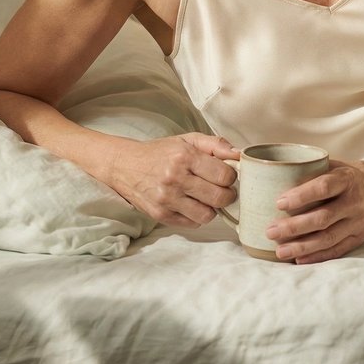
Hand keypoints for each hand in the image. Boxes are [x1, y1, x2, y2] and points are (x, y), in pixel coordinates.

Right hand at [100, 133, 237, 227]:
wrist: (124, 165)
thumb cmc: (160, 152)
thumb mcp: (187, 140)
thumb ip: (215, 144)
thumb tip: (239, 154)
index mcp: (184, 157)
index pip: (224, 176)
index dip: (231, 177)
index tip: (227, 175)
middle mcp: (175, 179)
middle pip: (219, 197)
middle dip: (227, 195)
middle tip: (223, 190)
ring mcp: (166, 199)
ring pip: (207, 215)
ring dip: (212, 208)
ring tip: (207, 198)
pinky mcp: (160, 215)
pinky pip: (192, 223)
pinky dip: (197, 216)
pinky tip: (191, 204)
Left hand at [264, 159, 363, 263]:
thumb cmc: (358, 174)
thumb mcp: (341, 165)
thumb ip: (316, 169)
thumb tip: (282, 172)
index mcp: (348, 180)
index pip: (324, 187)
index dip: (301, 196)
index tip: (279, 202)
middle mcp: (354, 203)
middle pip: (323, 218)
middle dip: (294, 227)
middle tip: (270, 231)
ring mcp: (358, 223)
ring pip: (329, 238)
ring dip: (302, 246)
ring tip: (279, 251)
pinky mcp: (360, 238)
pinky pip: (338, 250)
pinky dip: (318, 256)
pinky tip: (299, 260)